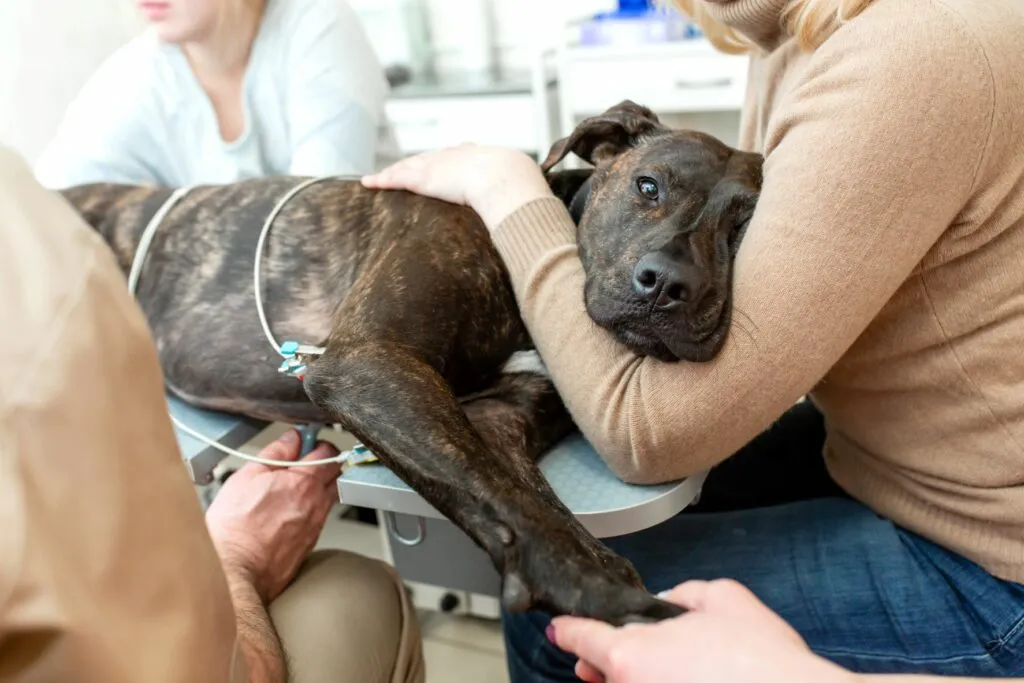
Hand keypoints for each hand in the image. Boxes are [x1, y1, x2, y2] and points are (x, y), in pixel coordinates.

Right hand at [205, 430, 341, 602]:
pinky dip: (308, 510)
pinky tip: (286, 512)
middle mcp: (317, 505)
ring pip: (328, 498)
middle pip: (336, 475)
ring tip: (288, 489)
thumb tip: (292, 439)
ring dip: (316, 488)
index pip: (329, 452)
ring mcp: (315, 526)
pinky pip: (318, 519)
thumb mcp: (248, 476)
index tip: (304, 443)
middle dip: (322, 464)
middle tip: (299, 464)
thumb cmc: (234, 527)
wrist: (233, 570)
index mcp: (305, 483)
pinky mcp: (309, 544)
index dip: (317, 443)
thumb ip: (276, 452)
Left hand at [361, 144, 553, 229]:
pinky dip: (383, 179)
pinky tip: (369, 183)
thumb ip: (531, 212)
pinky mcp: (425, 176)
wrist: (510, 185)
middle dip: (421, 163)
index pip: (464, 156)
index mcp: (489, 157)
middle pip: (435, 157)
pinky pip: (399, 176)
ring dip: (396, 171)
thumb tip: (545, 229)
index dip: (453, 161)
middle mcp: (462, 155)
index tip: (446, 164)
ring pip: (413, 165)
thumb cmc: (526, 195)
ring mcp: (443, 164)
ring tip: (381, 178)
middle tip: (409, 169)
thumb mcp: (532, 198)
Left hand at [550, 579, 857, 682]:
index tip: (561, 629)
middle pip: (603, 673)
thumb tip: (669, 602)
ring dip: (638, 678)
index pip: (581, 638)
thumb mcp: (723, 598)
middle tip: (623, 657)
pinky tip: (689, 678)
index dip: (570, 630)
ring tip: (676, 669)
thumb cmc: (761, 660)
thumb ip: (684, 594)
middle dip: (606, 663)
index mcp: (630, 654)